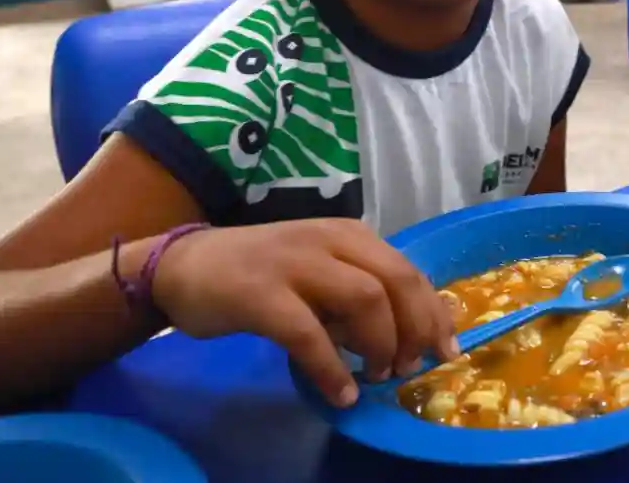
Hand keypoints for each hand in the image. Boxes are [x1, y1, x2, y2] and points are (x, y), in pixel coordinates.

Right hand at [151, 219, 457, 406]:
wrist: (184, 266)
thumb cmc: (260, 272)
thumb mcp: (320, 271)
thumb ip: (359, 290)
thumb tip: (409, 332)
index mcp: (349, 234)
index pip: (408, 269)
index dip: (433, 313)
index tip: (445, 349)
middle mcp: (328, 240)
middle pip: (396, 281)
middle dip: (414, 329)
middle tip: (409, 367)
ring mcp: (295, 263)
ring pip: (364, 300)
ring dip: (379, 345)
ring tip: (375, 376)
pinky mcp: (261, 294)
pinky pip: (309, 335)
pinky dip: (331, 369)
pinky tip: (340, 394)